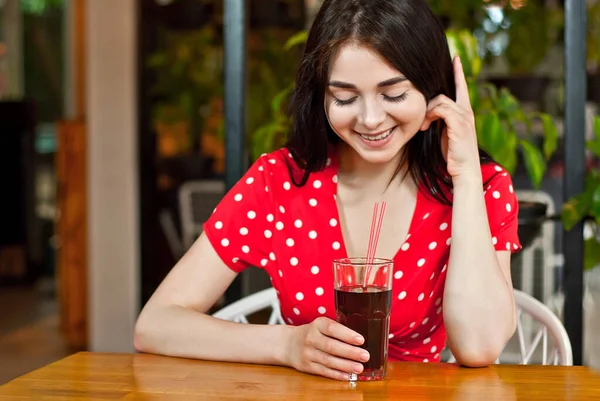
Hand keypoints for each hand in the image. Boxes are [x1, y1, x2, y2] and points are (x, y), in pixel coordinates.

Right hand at [284, 317, 368, 380]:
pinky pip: (323, 371)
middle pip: (331, 346)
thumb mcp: (321, 325)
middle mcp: (311, 338)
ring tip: (359, 368)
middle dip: (350, 352)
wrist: (289, 343)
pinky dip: (336, 374)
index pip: (332, 328)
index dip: (347, 335)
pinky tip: (347, 375)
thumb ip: (337, 330)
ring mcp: (308, 353)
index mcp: (317, 325)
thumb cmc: (312, 333)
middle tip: (365, 356)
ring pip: (328, 361)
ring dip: (345, 365)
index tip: (361, 340)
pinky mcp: (307, 366)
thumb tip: (360, 341)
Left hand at [420, 56, 480, 183]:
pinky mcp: (459, 123)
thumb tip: (427, 113)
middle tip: (422, 119)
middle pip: (445, 92)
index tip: (456, 58)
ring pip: (440, 100)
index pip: (462, 87)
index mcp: (465, 112)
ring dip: (427, 112)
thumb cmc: (453, 154)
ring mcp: (465, 116)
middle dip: (430, 100)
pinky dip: (430, 115)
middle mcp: (467, 111)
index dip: (458, 72)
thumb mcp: (444, 134)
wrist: (464, 170)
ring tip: (423, 126)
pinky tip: (425, 126)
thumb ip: (440, 120)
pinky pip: (441, 108)